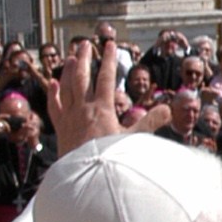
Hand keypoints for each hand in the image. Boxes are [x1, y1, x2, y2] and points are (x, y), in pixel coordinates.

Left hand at [45, 40, 166, 153]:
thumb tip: (169, 108)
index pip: (105, 78)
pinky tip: (53, 84)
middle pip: (81, 77)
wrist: (87, 178)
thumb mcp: (134, 140)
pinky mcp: (61, 128)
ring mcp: (69, 117)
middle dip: (84, 58)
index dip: (108, 60)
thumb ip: (151, 122)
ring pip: (66, 87)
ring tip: (70, 58)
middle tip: (84, 44)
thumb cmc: (111, 159)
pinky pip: (55, 106)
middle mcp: (83, 109)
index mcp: (102, 108)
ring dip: (67, 71)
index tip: (110, 45)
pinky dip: (53, 94)